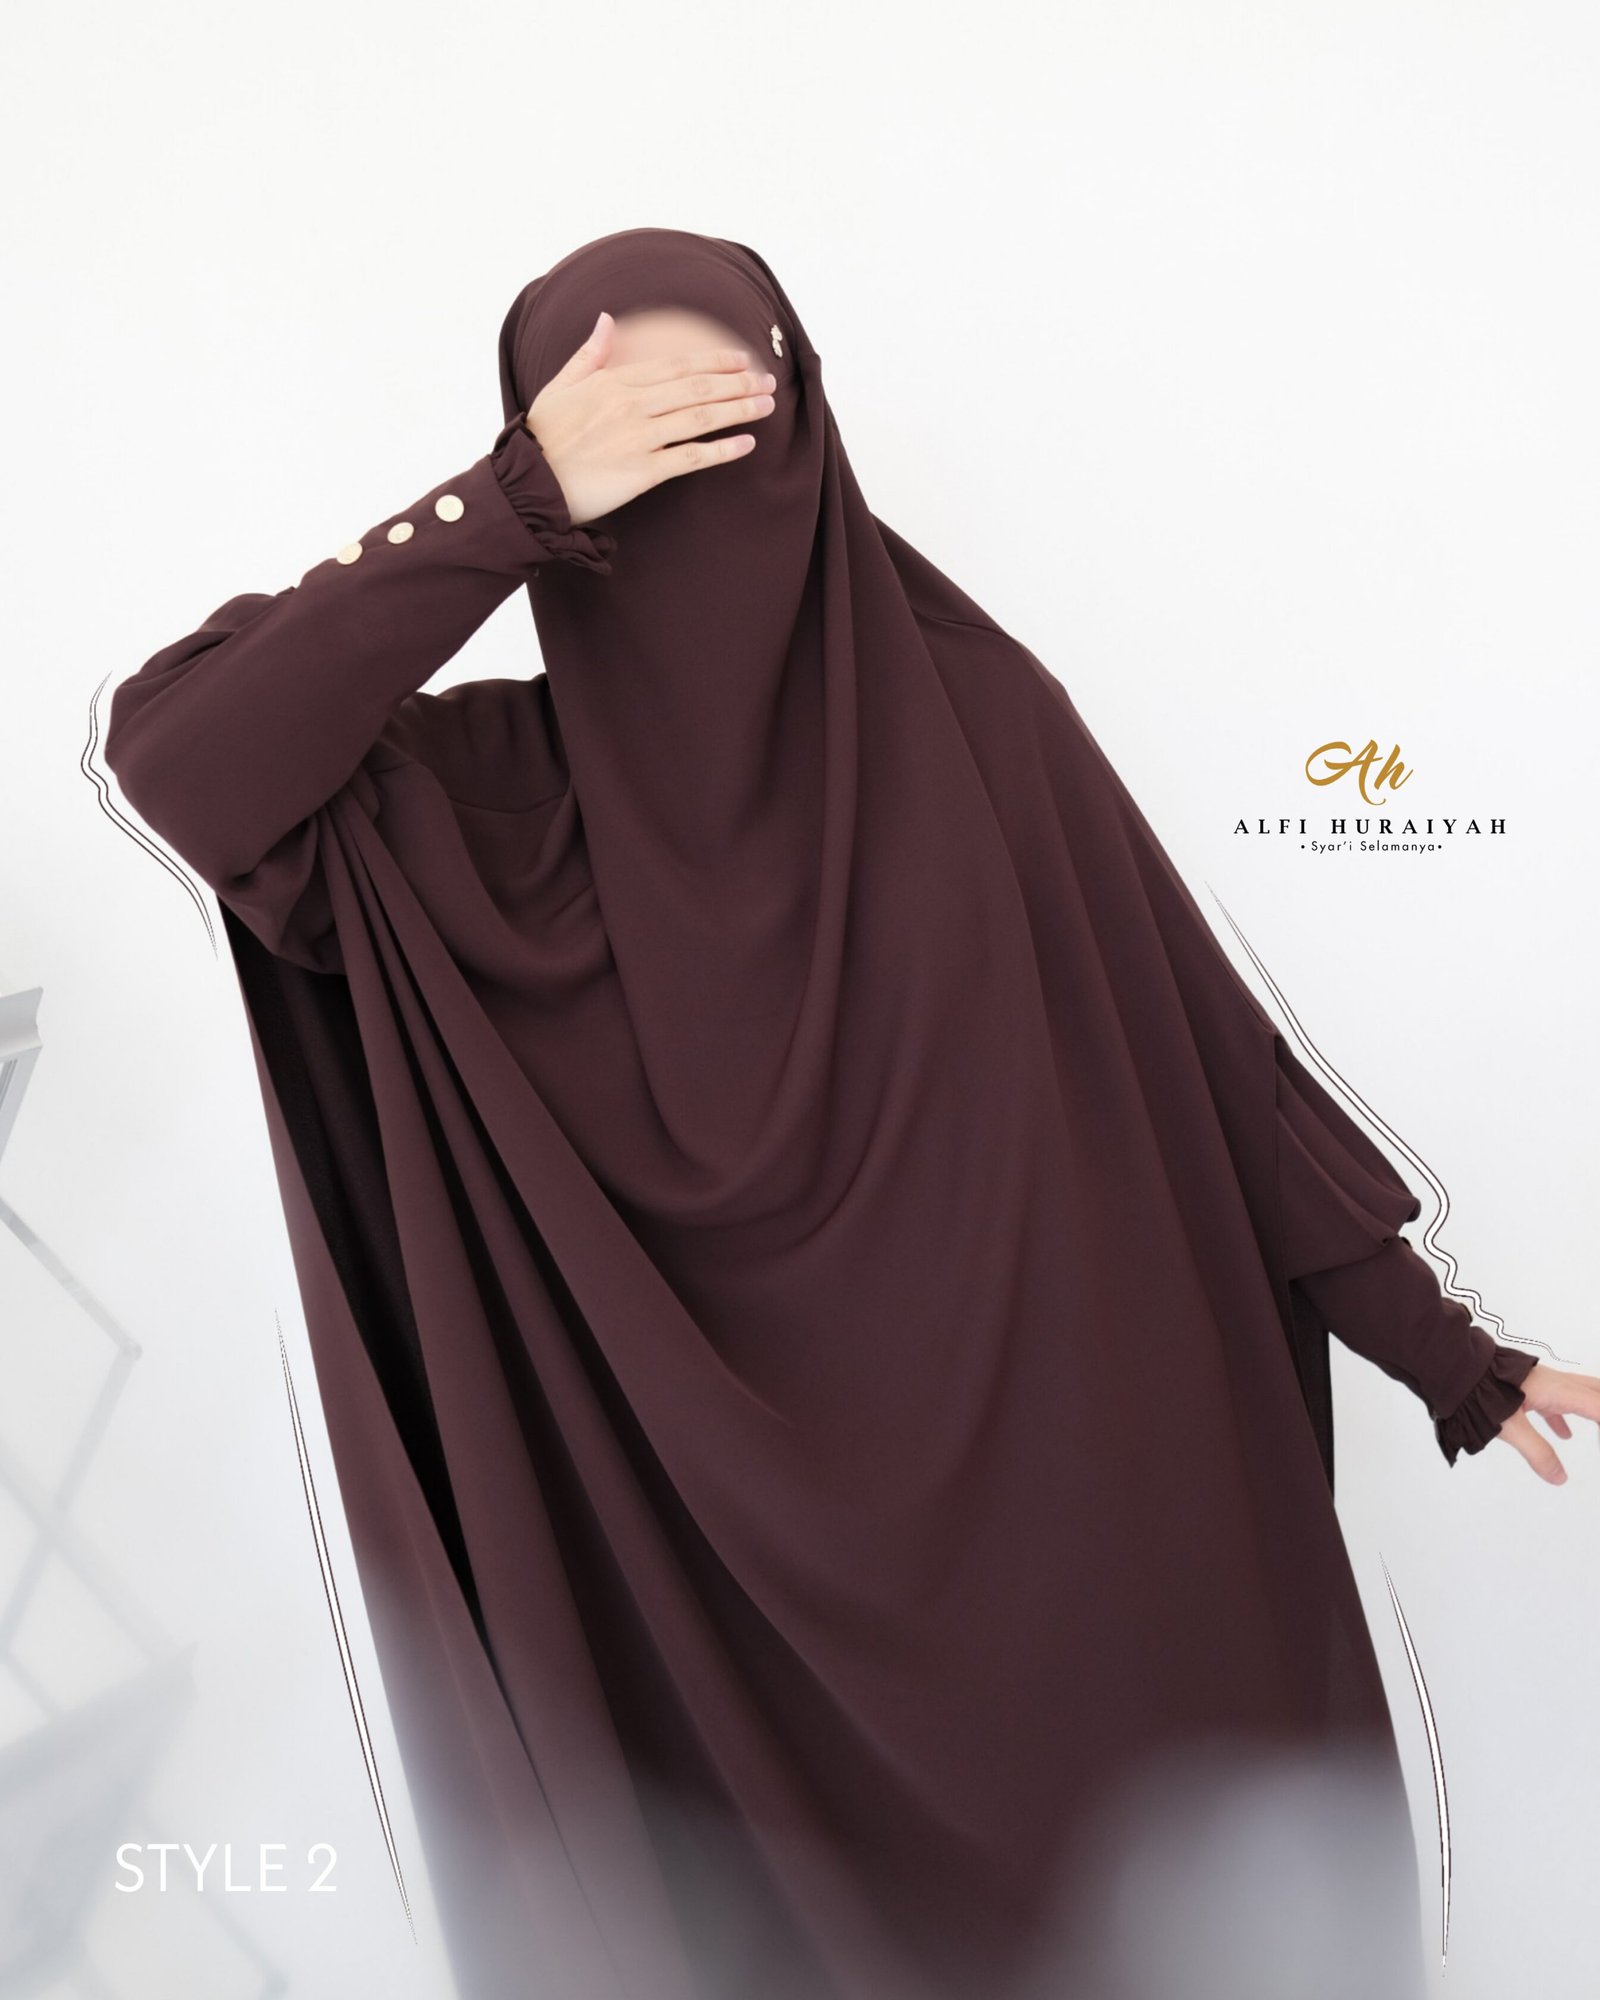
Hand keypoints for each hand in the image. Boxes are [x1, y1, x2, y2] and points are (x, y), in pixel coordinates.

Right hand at [524, 311, 777, 527]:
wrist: (529, 484)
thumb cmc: (543, 436)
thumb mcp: (561, 385)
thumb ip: (589, 353)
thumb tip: (607, 319)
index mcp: (615, 382)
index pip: (676, 365)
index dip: (714, 360)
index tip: (741, 358)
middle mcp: (632, 406)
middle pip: (697, 387)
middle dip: (737, 382)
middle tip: (767, 380)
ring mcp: (640, 438)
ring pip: (700, 417)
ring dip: (739, 409)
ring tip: (767, 404)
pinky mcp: (643, 472)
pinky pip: (691, 458)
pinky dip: (722, 450)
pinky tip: (746, 443)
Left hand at [1494, 1361, 1599, 1483]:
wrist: (1458, 1369)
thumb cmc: (1482, 1392)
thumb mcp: (1511, 1427)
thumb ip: (1537, 1452)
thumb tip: (1560, 1477)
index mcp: (1557, 1390)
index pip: (1597, 1407)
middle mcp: (1555, 1382)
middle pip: (1595, 1392)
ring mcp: (1542, 1383)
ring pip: (1578, 1394)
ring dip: (1592, 1411)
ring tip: (1598, 1429)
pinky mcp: (1529, 1387)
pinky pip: (1556, 1401)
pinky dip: (1566, 1418)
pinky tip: (1565, 1435)